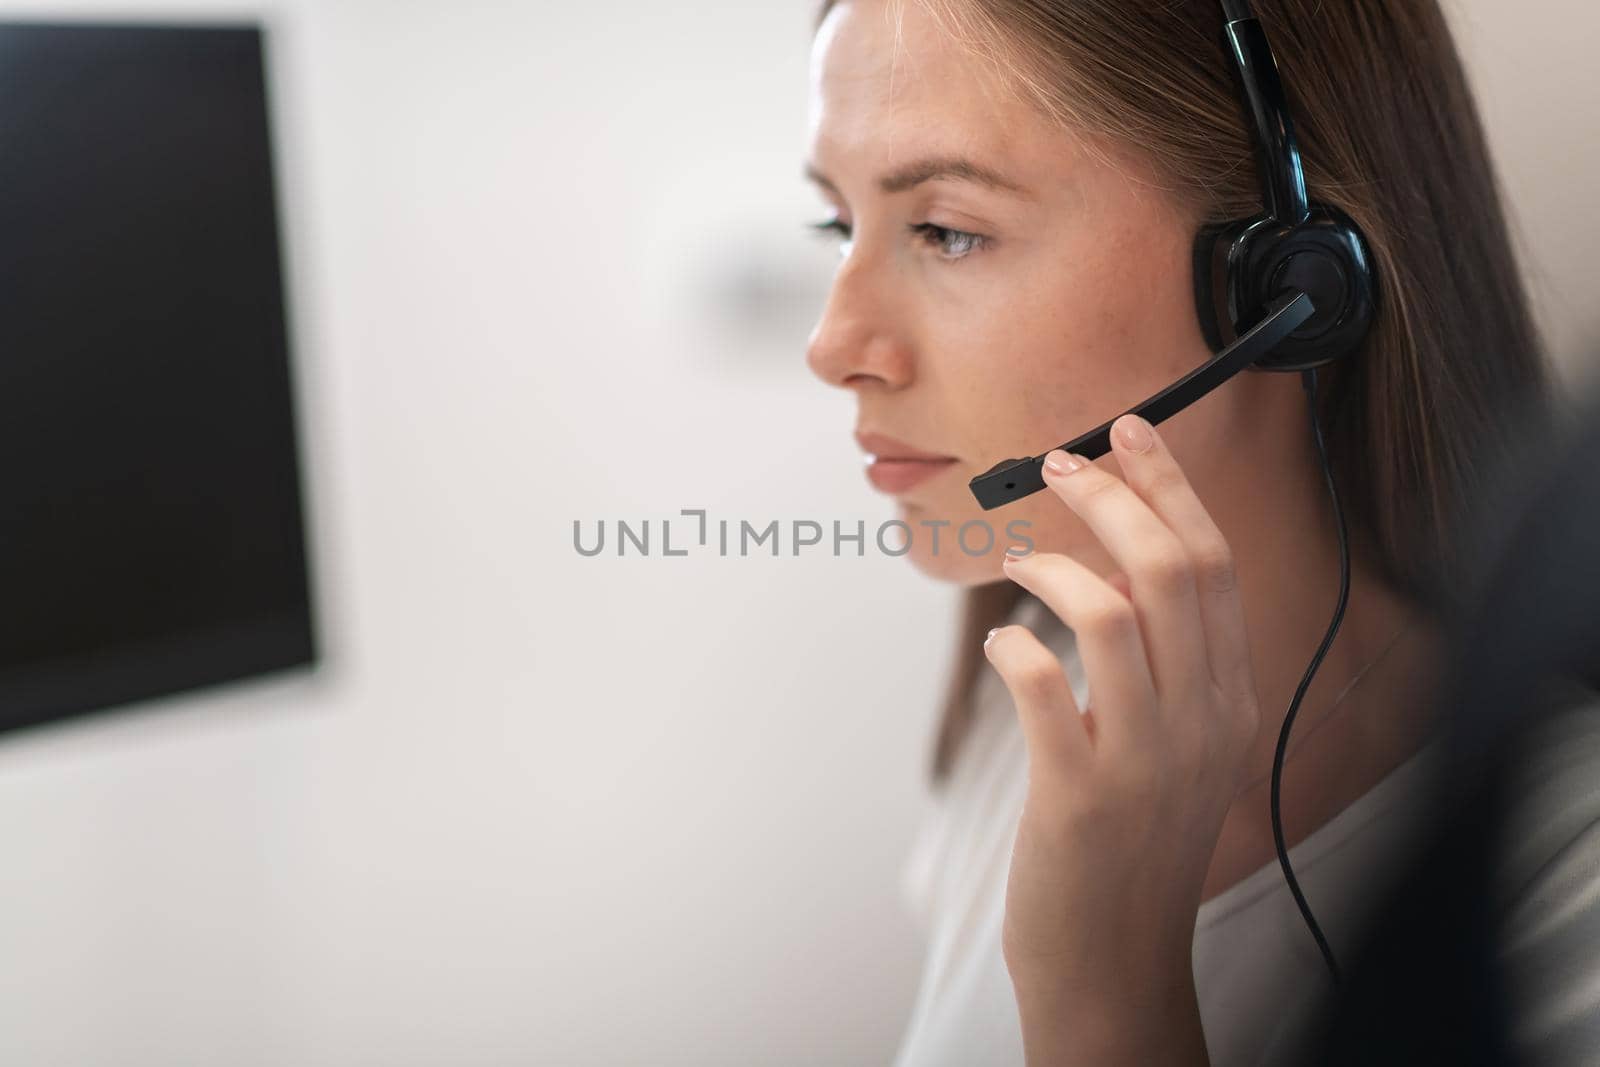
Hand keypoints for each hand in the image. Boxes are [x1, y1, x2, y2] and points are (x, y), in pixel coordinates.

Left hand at [985, 413, 1258, 1064]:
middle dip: (1116, 496)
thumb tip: (1121, 571)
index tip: (1129, 432)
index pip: (1215, 564)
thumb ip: (1165, 666)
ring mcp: (1146, 759)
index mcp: (1228, 701)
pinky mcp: (1080, 794)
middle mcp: (1203, 721)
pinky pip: (1043, 684)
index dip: (1170, 486)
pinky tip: (1004, 648)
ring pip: (1117, 612)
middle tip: (1059, 463)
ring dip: (1057, 565)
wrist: (1115, 960)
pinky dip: (1015, 648)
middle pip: (1175, 569)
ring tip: (1021, 560)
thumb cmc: (1130, 843)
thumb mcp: (1175, 748)